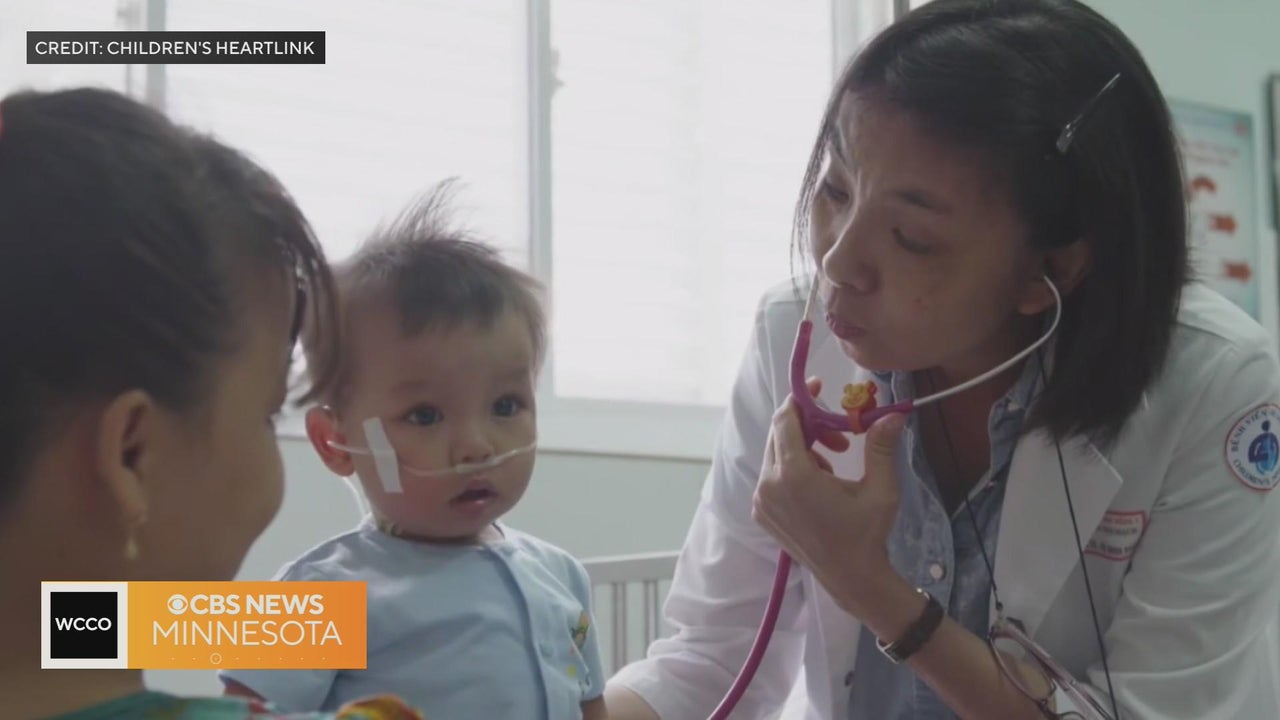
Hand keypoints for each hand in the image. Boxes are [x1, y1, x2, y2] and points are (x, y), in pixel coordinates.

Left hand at [752, 377, 907, 617]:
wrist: (850, 578)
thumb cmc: (866, 533)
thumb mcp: (880, 489)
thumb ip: (880, 447)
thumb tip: (894, 414)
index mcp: (794, 476)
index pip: (786, 420)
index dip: (801, 399)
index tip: (819, 387)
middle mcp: (769, 485)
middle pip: (780, 434)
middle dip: (809, 425)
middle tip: (840, 435)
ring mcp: (761, 500)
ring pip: (776, 454)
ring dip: (803, 448)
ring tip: (835, 465)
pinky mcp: (761, 512)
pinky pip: (772, 475)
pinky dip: (792, 468)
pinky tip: (819, 483)